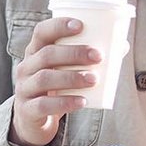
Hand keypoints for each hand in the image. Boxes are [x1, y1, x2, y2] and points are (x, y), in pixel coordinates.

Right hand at [8, 17, 100, 145]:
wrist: (32, 120)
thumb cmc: (54, 88)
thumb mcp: (62, 70)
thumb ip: (85, 58)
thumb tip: (121, 45)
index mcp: (35, 51)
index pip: (41, 32)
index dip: (58, 26)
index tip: (80, 25)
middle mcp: (26, 67)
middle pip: (47, 54)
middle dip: (73, 53)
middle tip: (98, 56)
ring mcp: (24, 89)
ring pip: (45, 78)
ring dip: (72, 77)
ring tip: (93, 79)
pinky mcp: (27, 110)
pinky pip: (44, 105)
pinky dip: (65, 102)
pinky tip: (82, 101)